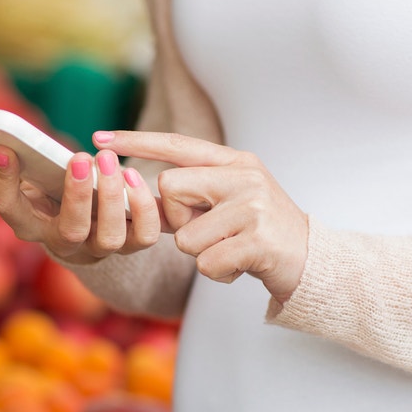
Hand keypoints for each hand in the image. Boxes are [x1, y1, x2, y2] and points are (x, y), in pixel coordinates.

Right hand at [0, 145, 164, 263]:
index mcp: (30, 223)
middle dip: (76, 195)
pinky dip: (143, 208)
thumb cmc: (54, 185)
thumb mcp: (32, 173)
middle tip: (79, 157)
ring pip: (109, 237)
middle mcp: (64, 243)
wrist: (89, 217)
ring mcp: (98, 247)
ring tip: (110, 162)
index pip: (9, 208)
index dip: (3, 180)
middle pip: (69, 232)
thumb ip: (19, 158)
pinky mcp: (129, 244)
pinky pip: (143, 235)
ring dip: (112, 198)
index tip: (5, 148)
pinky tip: (134, 175)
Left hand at [93, 130, 308, 302]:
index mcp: (234, 161)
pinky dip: (218, 273)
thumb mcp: (230, 201)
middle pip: (169, 188)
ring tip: (231, 250)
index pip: (177, 144)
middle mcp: (244, 176)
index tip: (99, 137)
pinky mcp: (258, 240)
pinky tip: (241, 266)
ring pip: (185, 236)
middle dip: (177, 220)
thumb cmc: (261, 233)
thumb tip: (139, 196)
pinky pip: (206, 263)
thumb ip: (192, 195)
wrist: (312, 261)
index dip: (137, 141)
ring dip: (201, 254)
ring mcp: (252, 206)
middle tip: (210, 231)